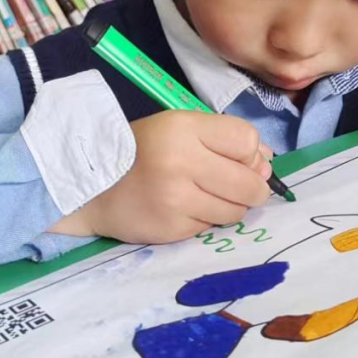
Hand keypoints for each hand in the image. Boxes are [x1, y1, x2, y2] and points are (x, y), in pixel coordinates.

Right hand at [50, 110, 272, 244]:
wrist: (90, 186)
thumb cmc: (140, 151)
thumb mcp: (178, 128)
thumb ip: (223, 140)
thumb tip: (267, 162)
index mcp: (184, 129)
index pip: (246, 140)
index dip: (250, 152)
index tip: (238, 157)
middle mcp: (182, 163)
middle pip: (250, 183)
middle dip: (254, 188)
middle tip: (240, 186)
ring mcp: (177, 200)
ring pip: (236, 211)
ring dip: (232, 206)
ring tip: (208, 196)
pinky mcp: (173, 229)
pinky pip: (211, 227)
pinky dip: (207, 220)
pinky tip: (186, 209)